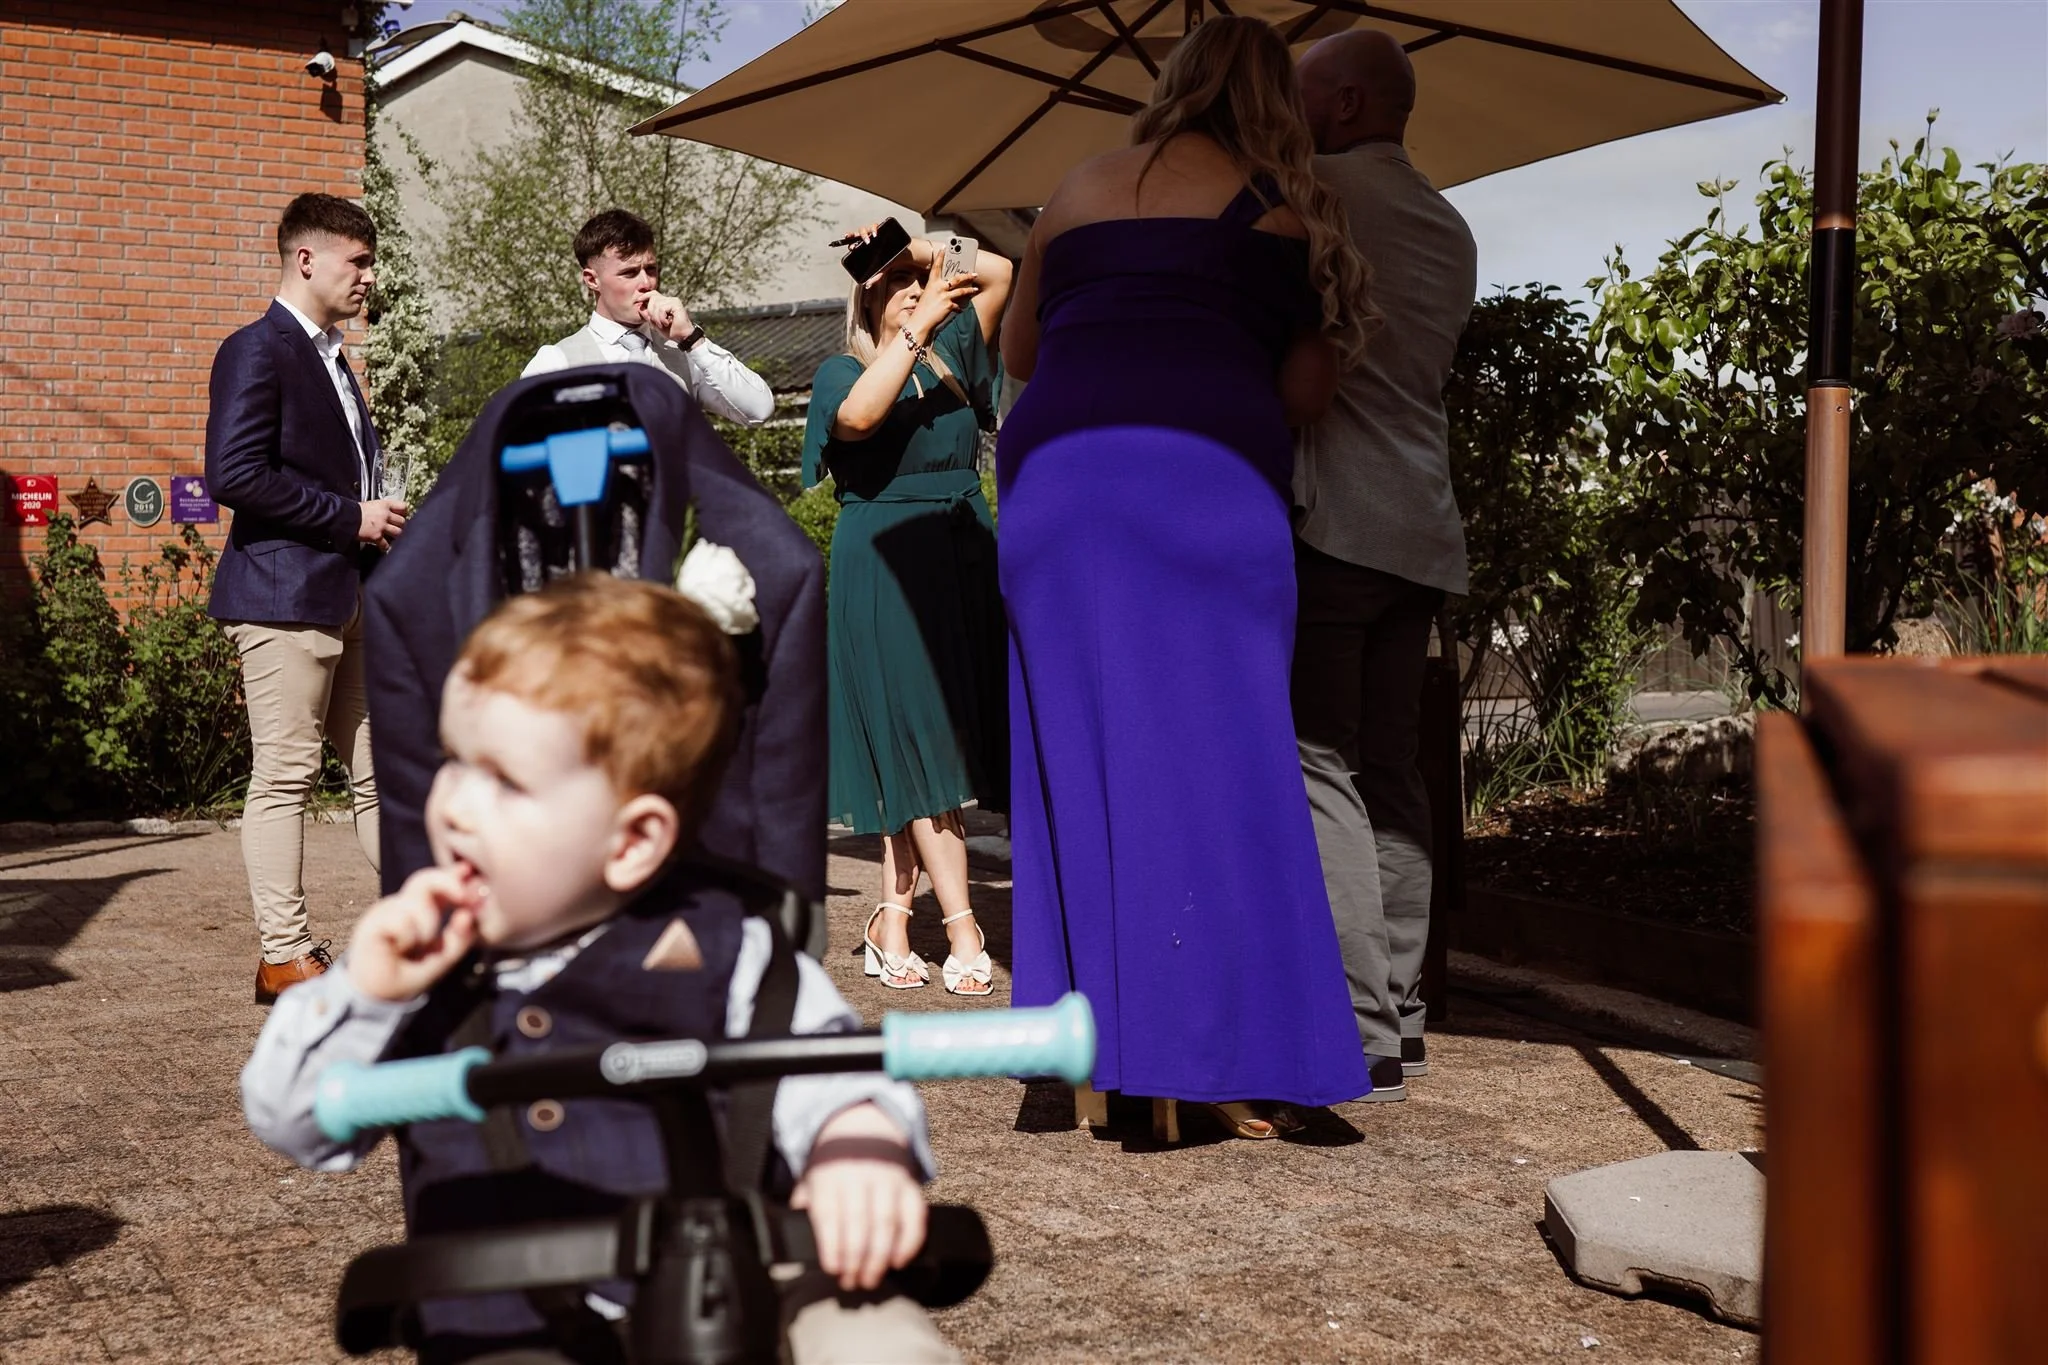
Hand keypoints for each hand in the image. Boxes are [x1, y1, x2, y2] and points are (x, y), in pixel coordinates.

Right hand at [345, 865, 481, 1002]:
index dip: (452, 875)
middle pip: (424, 879)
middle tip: (464, 895)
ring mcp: (386, 912)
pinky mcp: (371, 923)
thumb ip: (461, 937)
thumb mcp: (444, 955)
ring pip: (415, 904)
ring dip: (426, 928)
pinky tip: (399, 948)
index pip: (437, 884)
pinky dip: (406, 937)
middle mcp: (403, 905)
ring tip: (416, 947)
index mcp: (421, 909)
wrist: (381, 996)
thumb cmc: (411, 971)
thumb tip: (469, 915)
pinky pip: (400, 920)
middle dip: (447, 883)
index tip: (468, 870)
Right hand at [358, 498, 407, 546]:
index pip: (403, 507)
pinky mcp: (376, 536)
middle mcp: (385, 515)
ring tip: (391, 537)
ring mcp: (382, 526)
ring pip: (398, 532)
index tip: (402, 516)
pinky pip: (386, 544)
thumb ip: (382, 509)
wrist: (345, 517)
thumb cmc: (356, 510)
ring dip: (396, 536)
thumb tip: (390, 514)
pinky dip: (385, 546)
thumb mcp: (372, 504)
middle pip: (402, 521)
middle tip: (396, 528)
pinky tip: (383, 546)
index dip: (404, 513)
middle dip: (400, 526)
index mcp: (384, 505)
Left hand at [638, 290, 693, 340]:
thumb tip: (640, 308)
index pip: (653, 294)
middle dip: (650, 312)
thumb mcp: (655, 323)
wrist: (682, 336)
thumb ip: (648, 315)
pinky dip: (661, 318)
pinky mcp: (676, 304)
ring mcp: (673, 301)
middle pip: (653, 298)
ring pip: (656, 304)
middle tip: (656, 323)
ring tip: (662, 324)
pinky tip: (667, 322)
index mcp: (665, 302)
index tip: (638, 301)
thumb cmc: (671, 331)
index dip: (645, 296)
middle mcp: (669, 299)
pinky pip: (662, 308)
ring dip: (657, 317)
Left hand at [791, 1103, 926, 1291]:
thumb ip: (805, 1207)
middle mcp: (859, 1175)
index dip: (832, 1245)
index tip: (833, 1269)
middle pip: (859, 1222)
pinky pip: (915, 1215)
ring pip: (887, 1222)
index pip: (830, 1214)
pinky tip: (898, 1261)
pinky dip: (910, 1241)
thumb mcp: (811, 1178)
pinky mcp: (909, 1184)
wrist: (862, 1125)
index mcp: (829, 1176)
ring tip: (871, 1278)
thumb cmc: (832, 1165)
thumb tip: (793, 1242)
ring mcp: (887, 1179)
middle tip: (853, 1282)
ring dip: (880, 1256)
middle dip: (856, 1258)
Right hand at [905, 253, 977, 345]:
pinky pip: (958, 305)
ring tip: (975, 289)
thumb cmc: (922, 310)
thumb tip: (945, 289)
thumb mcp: (927, 296)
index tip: (945, 248)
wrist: (921, 322)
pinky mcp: (949, 305)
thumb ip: (936, 290)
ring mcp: (944, 296)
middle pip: (957, 278)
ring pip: (962, 290)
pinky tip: (959, 309)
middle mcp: (939, 288)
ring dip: (970, 290)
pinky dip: (959, 307)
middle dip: (967, 275)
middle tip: (974, 273)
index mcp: (932, 283)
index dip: (940, 256)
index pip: (937, 266)